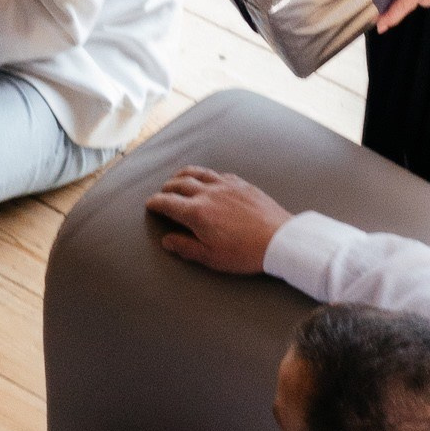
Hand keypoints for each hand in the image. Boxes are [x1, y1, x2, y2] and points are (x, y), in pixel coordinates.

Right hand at [146, 166, 290, 271]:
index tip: (150, 205)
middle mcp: (208, 193)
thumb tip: (167, 240)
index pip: (167, 203)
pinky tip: (207, 180)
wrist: (279, 239)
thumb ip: (186, 247)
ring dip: (182, 175)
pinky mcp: (241, 183)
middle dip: (166, 188)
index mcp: (197, 213)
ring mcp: (225, 185)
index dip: (155, 203)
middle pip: (179, 183)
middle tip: (162, 194)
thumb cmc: (245, 253)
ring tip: (177, 179)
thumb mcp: (211, 257)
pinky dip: (205, 175)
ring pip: (197, 172)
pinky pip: (217, 173)